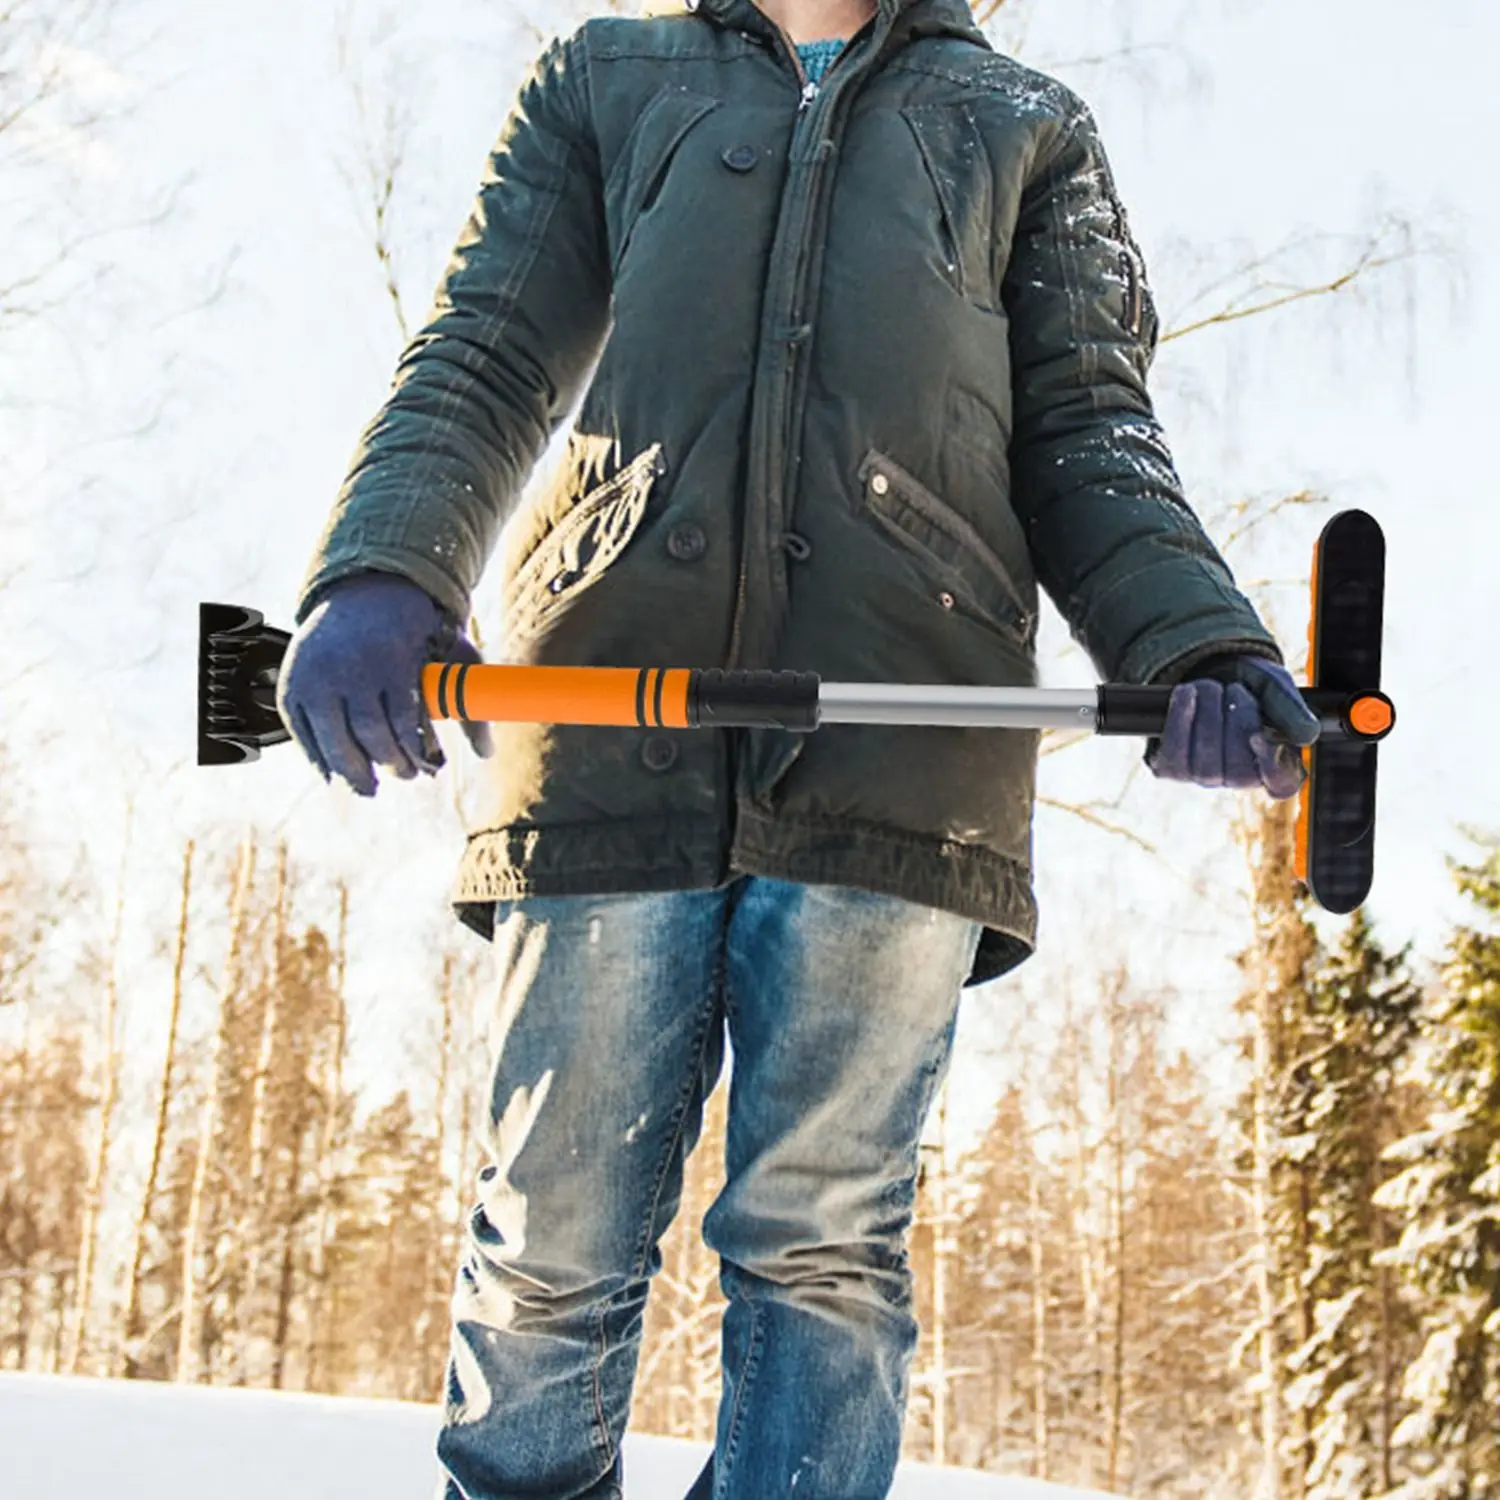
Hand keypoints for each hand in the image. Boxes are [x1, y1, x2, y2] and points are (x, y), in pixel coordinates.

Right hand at [276, 572, 493, 797]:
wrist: (364, 591)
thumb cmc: (413, 629)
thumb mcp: (451, 652)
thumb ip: (469, 697)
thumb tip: (487, 753)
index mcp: (390, 657)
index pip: (403, 720)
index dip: (415, 751)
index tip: (428, 765)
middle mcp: (347, 665)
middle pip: (368, 734)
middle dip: (389, 764)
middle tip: (405, 775)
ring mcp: (314, 675)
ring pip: (333, 739)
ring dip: (353, 771)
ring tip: (370, 785)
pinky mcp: (292, 684)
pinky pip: (301, 732)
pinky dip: (317, 758)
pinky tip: (334, 775)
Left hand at [1145, 654, 1320, 799]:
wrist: (1208, 669)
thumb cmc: (1249, 683)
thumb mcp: (1275, 686)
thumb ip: (1291, 709)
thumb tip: (1307, 734)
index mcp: (1274, 763)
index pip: (1282, 784)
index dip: (1272, 766)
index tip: (1259, 736)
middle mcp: (1239, 777)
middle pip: (1238, 770)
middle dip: (1236, 720)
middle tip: (1235, 689)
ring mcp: (1204, 776)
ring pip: (1204, 766)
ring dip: (1207, 716)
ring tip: (1210, 687)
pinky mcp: (1171, 768)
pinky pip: (1174, 754)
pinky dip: (1179, 719)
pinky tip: (1187, 693)